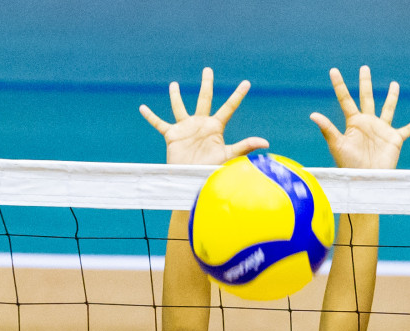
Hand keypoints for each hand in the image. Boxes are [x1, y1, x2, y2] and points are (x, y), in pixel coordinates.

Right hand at [140, 67, 268, 165]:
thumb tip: (266, 143)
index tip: (247, 83)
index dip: (238, 95)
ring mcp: (186, 128)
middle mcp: (201, 124)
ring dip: (175, 96)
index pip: (229, 107)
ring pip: (179, 108)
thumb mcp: (228, 156)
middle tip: (208, 70)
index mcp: (215, 127)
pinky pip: (159, 123)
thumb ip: (245, 146)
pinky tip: (142, 108)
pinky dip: (150, 116)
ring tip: (173, 84)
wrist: (191, 181)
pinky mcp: (172, 135)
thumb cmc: (211, 170)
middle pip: (204, 99)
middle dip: (206, 84)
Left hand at [310, 66, 409, 170]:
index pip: (345, 99)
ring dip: (392, 97)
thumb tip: (312, 114)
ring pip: (388, 109)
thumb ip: (327, 129)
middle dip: (365, 83)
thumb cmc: (349, 165)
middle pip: (367, 97)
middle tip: (364, 68)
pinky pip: (408, 129)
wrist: (365, 179)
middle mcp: (367, 123)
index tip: (333, 70)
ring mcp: (381, 130)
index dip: (339, 85)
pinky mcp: (394, 139)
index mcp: (353, 122)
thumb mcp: (337, 145)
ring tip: (394, 84)